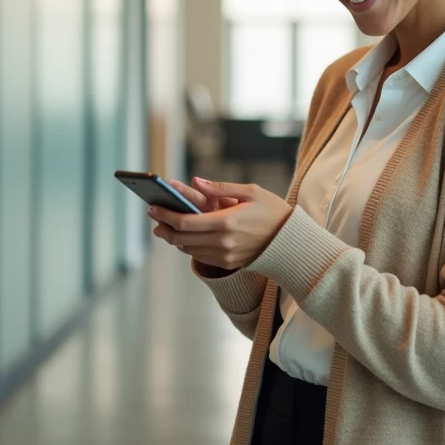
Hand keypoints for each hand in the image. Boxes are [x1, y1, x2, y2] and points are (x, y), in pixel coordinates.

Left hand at [149, 178, 292, 270]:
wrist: (292, 241)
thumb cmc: (273, 211)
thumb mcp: (250, 191)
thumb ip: (220, 187)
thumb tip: (195, 182)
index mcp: (226, 222)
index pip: (185, 222)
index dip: (165, 215)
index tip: (152, 208)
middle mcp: (223, 242)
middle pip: (181, 239)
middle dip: (164, 228)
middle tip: (154, 218)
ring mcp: (225, 255)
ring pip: (188, 249)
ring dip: (174, 238)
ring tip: (164, 226)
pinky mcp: (229, 263)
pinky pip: (201, 255)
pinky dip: (189, 245)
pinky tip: (185, 236)